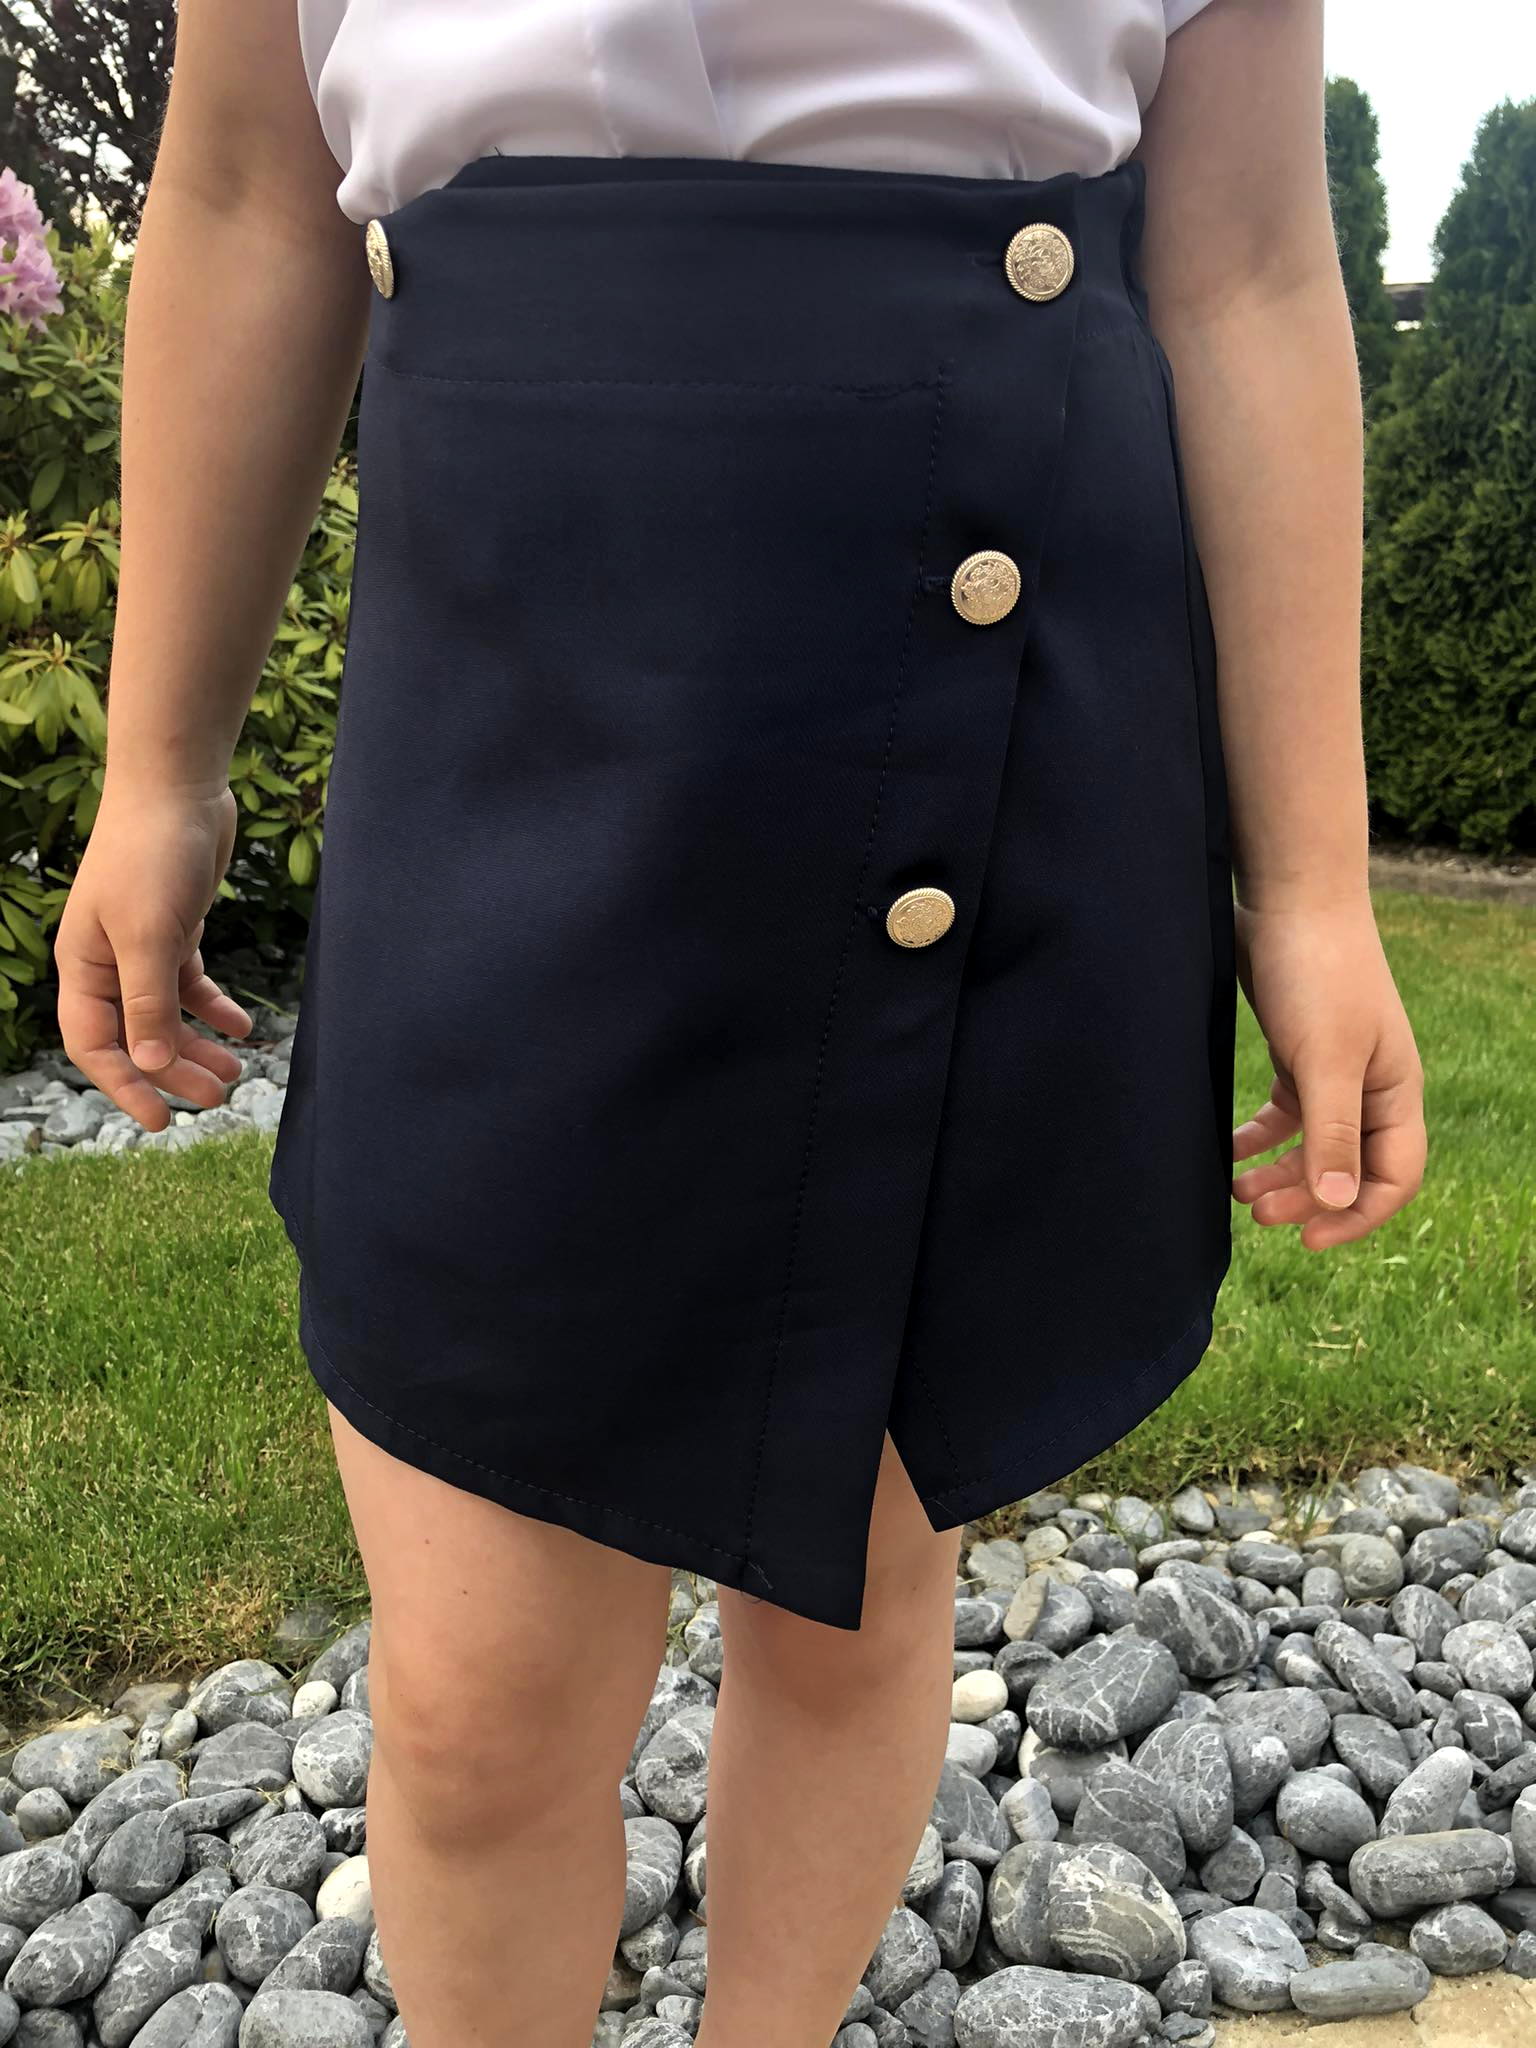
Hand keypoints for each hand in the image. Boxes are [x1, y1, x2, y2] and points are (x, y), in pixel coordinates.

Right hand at [53, 781, 252, 1132]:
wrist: (178, 788)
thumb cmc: (151, 855)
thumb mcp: (149, 936)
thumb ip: (147, 1002)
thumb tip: (146, 1064)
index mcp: (82, 968)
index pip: (95, 1046)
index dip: (125, 1086)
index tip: (160, 1123)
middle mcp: (106, 963)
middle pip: (136, 1036)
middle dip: (172, 1071)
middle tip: (217, 1099)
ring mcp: (141, 947)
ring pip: (166, 1015)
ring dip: (196, 1046)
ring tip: (236, 1072)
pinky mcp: (176, 930)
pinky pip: (190, 984)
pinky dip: (215, 1008)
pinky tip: (242, 1028)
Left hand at [1230, 896, 1425, 1250]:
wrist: (1289, 898)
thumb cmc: (1317, 973)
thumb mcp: (1324, 1059)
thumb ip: (1332, 1131)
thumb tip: (1337, 1201)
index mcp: (1395, 1092)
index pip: (1392, 1177)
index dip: (1355, 1216)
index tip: (1306, 1240)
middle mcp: (1371, 1086)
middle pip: (1348, 1167)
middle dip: (1307, 1198)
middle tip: (1255, 1212)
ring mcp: (1333, 1069)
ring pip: (1313, 1144)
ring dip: (1281, 1172)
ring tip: (1237, 1190)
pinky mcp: (1297, 1051)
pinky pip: (1285, 1113)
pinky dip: (1260, 1137)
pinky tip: (1230, 1150)